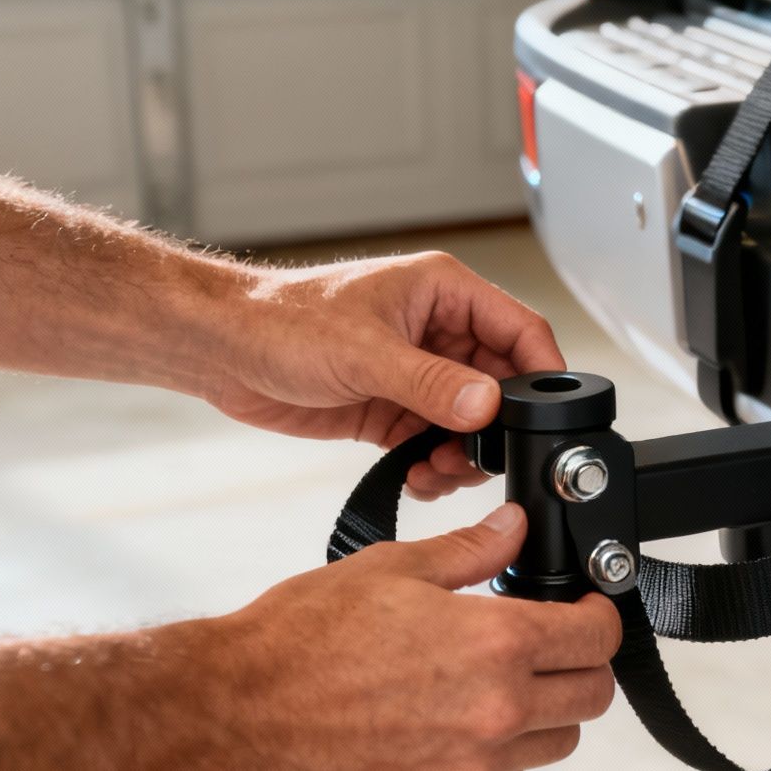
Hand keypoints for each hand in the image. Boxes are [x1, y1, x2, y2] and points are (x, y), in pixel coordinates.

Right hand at [189, 504, 620, 770]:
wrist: (239, 711)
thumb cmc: (303, 637)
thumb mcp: (393, 569)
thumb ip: (470, 551)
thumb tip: (515, 530)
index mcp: (495, 644)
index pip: (597, 637)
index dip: (597, 616)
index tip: (583, 609)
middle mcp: (496, 711)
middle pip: (592, 697)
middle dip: (580, 665)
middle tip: (548, 645)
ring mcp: (471, 766)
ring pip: (554, 744)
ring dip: (544, 712)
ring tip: (496, 683)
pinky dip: (498, 752)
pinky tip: (456, 721)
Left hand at [202, 252, 565, 498]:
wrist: (223, 350)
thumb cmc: (281, 320)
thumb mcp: (365, 353)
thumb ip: (431, 383)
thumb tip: (487, 405)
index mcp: (443, 293)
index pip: (520, 330)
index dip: (542, 373)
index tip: (548, 417)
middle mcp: (437, 331)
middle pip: (502, 385)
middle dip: (496, 429)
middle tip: (474, 457)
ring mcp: (417, 372)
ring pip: (471, 422)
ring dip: (463, 454)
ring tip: (437, 470)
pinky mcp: (393, 409)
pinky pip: (434, 443)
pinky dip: (434, 466)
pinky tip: (417, 477)